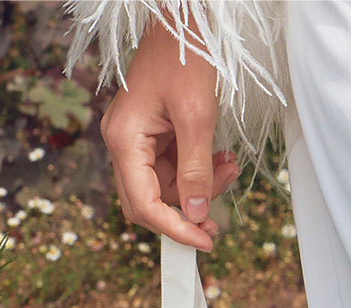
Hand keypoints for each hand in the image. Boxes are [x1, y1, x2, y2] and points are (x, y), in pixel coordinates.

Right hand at [100, 19, 239, 250]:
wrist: (182, 19)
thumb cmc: (186, 57)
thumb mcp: (197, 117)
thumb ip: (196, 171)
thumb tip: (196, 215)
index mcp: (125, 140)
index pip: (145, 204)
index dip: (174, 229)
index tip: (204, 242)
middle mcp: (122, 143)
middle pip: (148, 201)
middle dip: (184, 212)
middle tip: (217, 221)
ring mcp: (134, 139)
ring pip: (163, 186)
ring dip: (197, 188)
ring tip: (228, 170)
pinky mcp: (150, 134)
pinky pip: (171, 167)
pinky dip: (196, 171)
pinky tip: (220, 160)